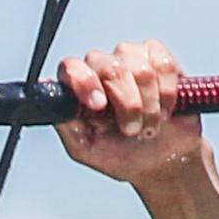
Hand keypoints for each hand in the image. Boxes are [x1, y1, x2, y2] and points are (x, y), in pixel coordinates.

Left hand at [53, 40, 205, 187]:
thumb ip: (67, 124)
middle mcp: (101, 67)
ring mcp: (130, 58)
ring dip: (150, 105)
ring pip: (140, 69)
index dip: (84, 82)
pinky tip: (167, 108)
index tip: (99, 105)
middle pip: (110, 68)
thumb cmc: (121, 154)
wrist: (162, 161)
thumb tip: (52, 102)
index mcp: (79, 87)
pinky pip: (164, 64)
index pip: (72, 68)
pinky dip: (167, 92)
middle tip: (133, 130)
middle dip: (127, 104)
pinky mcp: (159, 57)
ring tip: (151, 125)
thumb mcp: (86, 149)